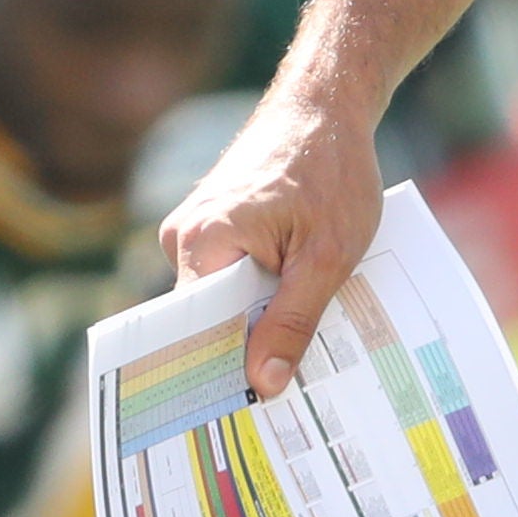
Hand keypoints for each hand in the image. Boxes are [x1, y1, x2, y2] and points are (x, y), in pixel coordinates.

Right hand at [162, 81, 384, 399]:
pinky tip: (295, 299)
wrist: (326, 103)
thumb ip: (292, 321)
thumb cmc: (332, 169)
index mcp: (203, 242)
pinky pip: (230, 273)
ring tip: (301, 341)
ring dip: (259, 316)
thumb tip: (262, 384)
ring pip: (223, 297)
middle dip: (247, 348)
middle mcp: (185, 235)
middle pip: (209, 318)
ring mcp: (196, 227)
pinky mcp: (214, 222)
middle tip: (286, 390)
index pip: (197, 331)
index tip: (248, 413)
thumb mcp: (327, 257)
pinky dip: (261, 289)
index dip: (224, 371)